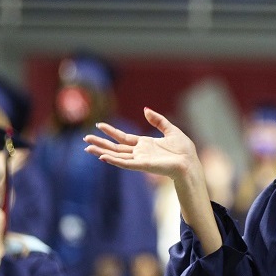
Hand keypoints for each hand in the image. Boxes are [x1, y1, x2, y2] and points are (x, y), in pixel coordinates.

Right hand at [85, 108, 222, 254]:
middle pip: (115, 147)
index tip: (99, 125)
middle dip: (101, 142)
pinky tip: (102, 157)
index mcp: (145, 144)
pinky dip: (114, 160)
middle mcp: (140, 152)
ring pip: (116, 155)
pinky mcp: (143, 166)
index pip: (124, 137)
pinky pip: (125, 163)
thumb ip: (158, 120)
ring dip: (102, 151)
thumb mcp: (171, 130)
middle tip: (85, 138)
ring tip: (87, 147)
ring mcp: (140, 159)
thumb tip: (145, 110)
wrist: (190, 162)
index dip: (111, 132)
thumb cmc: (184, 150)